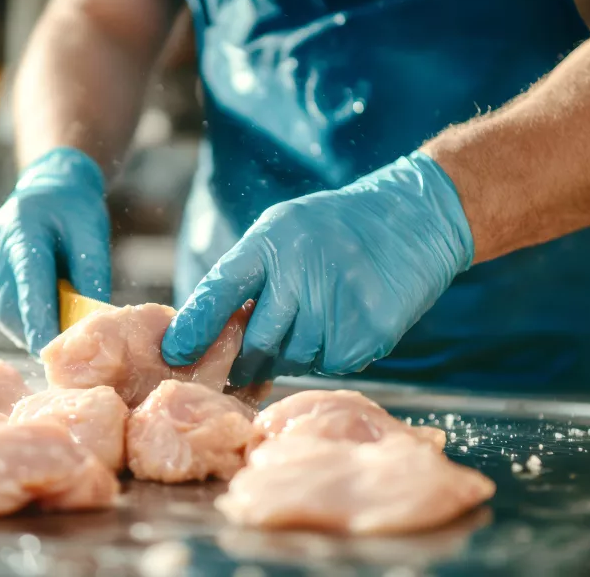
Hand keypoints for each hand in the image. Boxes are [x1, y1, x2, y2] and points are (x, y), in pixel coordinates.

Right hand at [0, 148, 110, 353]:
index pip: (28, 282)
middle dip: (32, 330)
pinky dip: (18, 318)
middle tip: (60, 350)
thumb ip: (92, 276)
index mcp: (24, 229)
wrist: (51, 184)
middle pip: (9, 302)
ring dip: (24, 329)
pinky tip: (38, 320)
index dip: (37, 319)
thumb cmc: (76, 211)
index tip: (48, 349)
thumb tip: (92, 322)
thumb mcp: (93, 237)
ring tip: (51, 337)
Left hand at [161, 152, 473, 385]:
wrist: (414, 221)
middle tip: (238, 368)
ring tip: (309, 321)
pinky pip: (328, 364)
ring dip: (289, 354)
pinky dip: (326, 354)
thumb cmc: (333, 228)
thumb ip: (246, 275)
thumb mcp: (282, 231)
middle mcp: (301, 272)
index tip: (174, 353)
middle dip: (242, 361)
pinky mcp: (368, 333)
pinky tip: (338, 325)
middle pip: (255, 342)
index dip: (193, 327)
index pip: (219, 290)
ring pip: (292, 359)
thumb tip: (207, 332)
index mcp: (272, 242)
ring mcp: (337, 305)